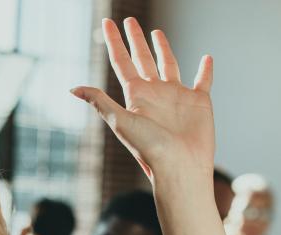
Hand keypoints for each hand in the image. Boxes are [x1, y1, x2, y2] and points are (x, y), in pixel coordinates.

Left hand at [71, 17, 214, 181]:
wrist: (180, 167)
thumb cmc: (150, 149)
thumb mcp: (121, 122)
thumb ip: (100, 102)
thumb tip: (73, 88)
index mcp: (136, 96)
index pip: (122, 62)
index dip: (114, 42)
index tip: (107, 22)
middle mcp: (155, 94)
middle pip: (143, 59)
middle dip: (136, 40)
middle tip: (130, 21)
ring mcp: (177, 97)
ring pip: (169, 65)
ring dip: (163, 49)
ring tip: (157, 33)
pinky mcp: (199, 102)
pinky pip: (203, 80)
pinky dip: (205, 70)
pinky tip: (206, 58)